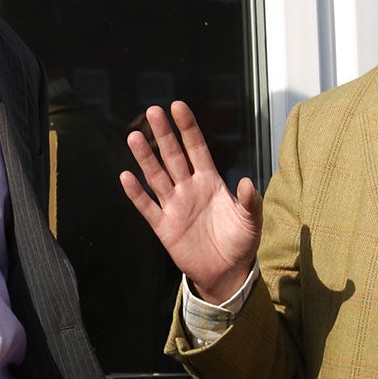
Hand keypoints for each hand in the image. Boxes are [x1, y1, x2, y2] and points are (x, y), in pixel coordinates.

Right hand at [120, 101, 262, 302]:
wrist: (226, 271)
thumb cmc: (240, 242)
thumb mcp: (251, 220)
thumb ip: (249, 201)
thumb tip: (246, 181)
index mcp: (210, 182)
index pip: (196, 148)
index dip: (187, 128)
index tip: (177, 106)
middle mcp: (189, 188)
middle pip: (173, 156)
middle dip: (164, 134)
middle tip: (153, 111)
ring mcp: (174, 206)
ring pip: (156, 176)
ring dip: (145, 158)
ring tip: (134, 136)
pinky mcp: (164, 226)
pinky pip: (147, 207)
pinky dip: (136, 193)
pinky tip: (126, 177)